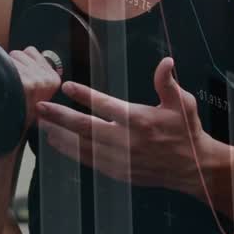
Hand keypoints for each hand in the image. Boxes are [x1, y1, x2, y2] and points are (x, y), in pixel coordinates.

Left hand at [9, 46, 62, 129]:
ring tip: (4, 88)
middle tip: (11, 86)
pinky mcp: (19, 83)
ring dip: (3, 69)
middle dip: (12, 65)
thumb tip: (26, 54)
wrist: (8, 134)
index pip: (32, 52)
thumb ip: (36, 73)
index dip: (21, 63)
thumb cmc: (19, 114)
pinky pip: (1, 65)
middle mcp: (45, 79)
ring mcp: (32, 80)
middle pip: (19, 53)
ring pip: (9, 58)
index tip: (19, 78)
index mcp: (53, 80)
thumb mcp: (36, 94)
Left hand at [36, 57, 215, 197]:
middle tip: (40, 108)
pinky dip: (71, 152)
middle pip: (85, 128)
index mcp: (140, 120)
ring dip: (60, 136)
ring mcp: (121, 159)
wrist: (193, 169)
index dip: (85, 96)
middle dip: (60, 117)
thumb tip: (166, 61)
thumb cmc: (187, 131)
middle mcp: (127, 141)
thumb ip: (167, 83)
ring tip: (42, 125)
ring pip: (83, 147)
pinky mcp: (118, 172)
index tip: (67, 86)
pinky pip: (89, 161)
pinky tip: (57, 144)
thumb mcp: (183, 104)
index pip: (106, 106)